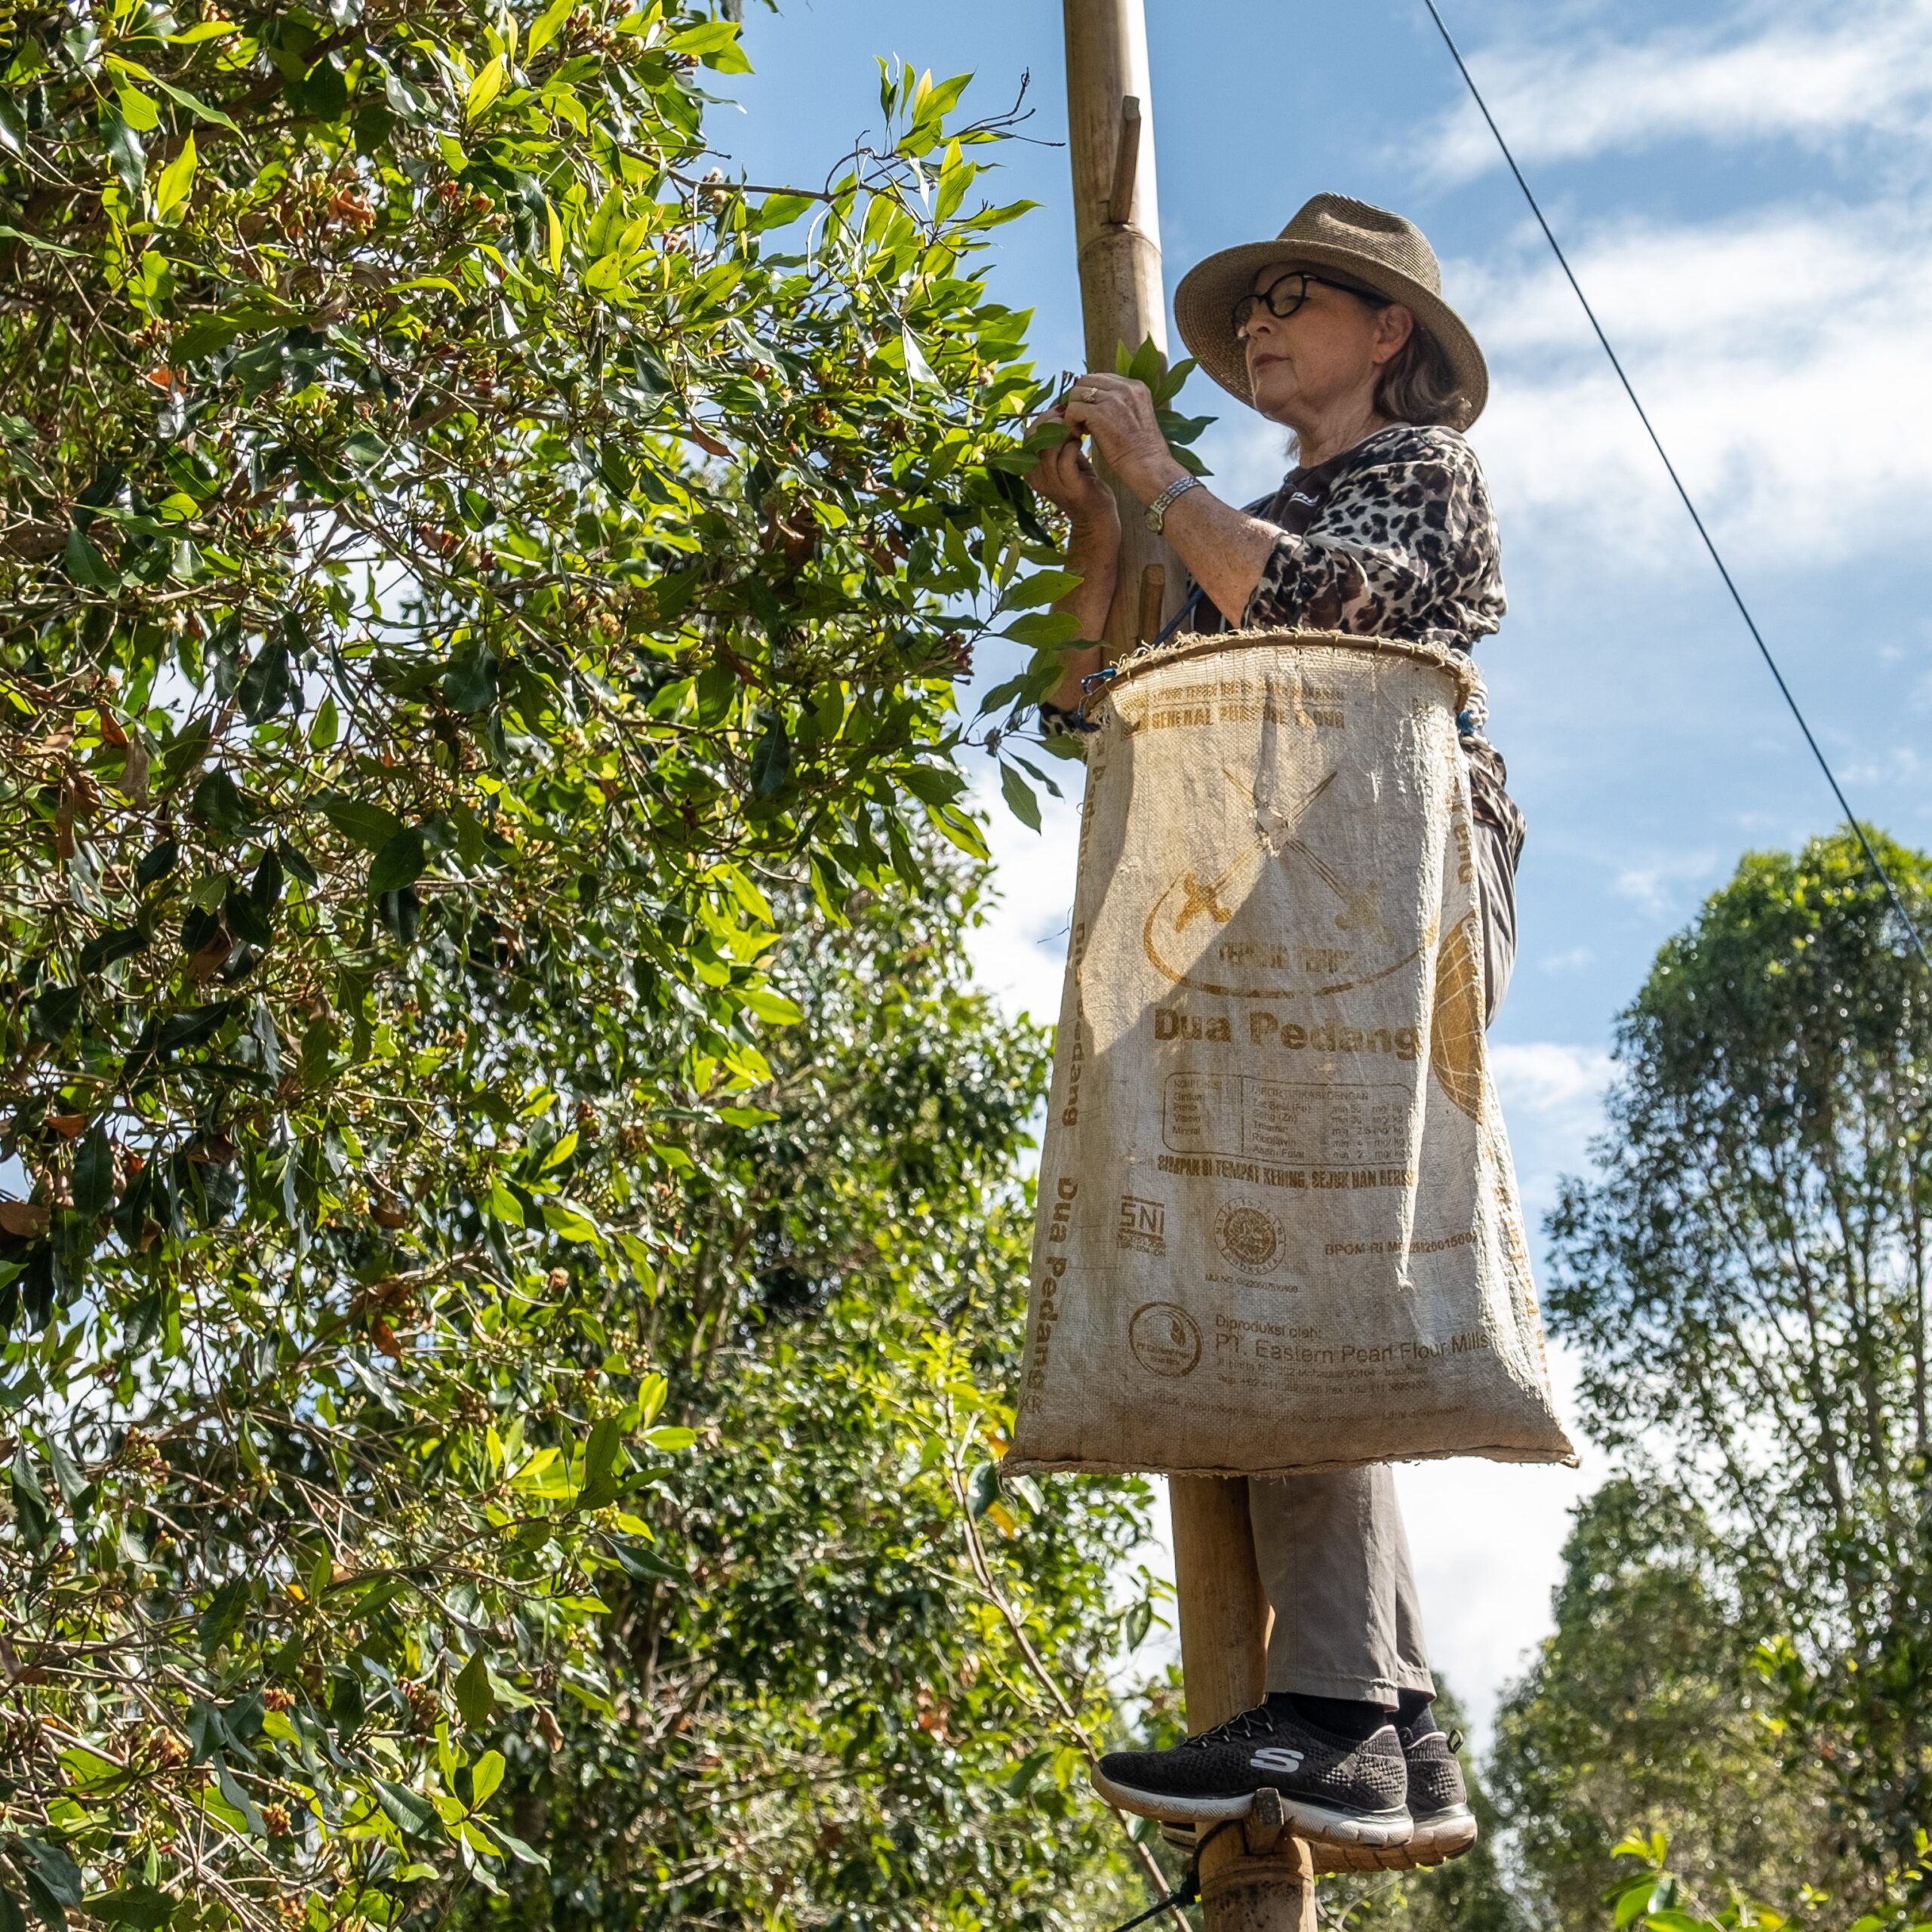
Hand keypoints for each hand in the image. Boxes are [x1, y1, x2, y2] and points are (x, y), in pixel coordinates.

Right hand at [1025, 403, 1119, 531]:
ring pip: (1048, 448)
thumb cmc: (1082, 483)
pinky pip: (1064, 459)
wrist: (1096, 515)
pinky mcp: (1068, 486)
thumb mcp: (1065, 458)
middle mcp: (1036, 477)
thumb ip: (1058, 440)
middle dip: (1053, 421)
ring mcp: (1051, 483)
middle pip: (1034, 439)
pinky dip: (1073, 446)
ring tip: (1078, 430)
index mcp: (1031, 468)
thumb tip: (1062, 410)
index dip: (1044, 418)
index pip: (1029, 435)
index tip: (1063, 410)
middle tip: (1071, 416)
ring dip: (1065, 433)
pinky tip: (1081, 442)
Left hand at [1060, 374, 1173, 500]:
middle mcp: (1126, 387)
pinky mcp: (1101, 413)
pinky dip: (1071, 421)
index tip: (1090, 413)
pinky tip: (1079, 434)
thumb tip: (1090, 400)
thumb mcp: (1133, 416)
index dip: (1090, 394)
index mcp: (1135, 386)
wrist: (1149, 465)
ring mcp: (1114, 398)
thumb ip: (1116, 403)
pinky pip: (1074, 408)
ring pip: (1077, 393)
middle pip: (1085, 380)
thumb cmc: (1140, 449)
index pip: (1100, 377)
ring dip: (1074, 411)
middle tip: (1082, 421)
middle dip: (1079, 400)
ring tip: (1081, 429)